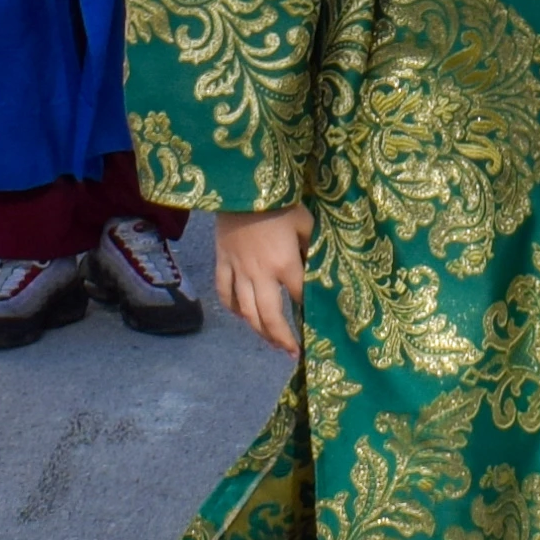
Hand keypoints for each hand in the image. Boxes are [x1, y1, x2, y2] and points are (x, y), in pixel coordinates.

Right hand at [216, 204, 313, 351]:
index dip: (308, 313)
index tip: (317, 327)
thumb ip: (311, 247)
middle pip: (269, 316)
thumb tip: (318, 268)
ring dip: (258, 331)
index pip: (299, 297)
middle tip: (291, 352)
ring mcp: (238, 270)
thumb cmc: (278, 203)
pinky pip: (224, 292)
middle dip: (281, 338)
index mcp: (285, 264)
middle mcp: (260, 274)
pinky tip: (241, 316)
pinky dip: (232, 308)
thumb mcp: (304, 222)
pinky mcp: (222, 262)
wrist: (240, 186)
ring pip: (246, 311)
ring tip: (270, 342)